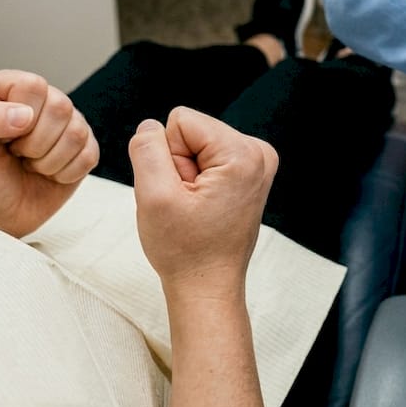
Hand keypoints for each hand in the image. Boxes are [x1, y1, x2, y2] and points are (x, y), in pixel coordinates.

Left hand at [0, 70, 98, 236]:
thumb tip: (24, 115)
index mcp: (8, 89)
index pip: (32, 86)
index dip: (20, 116)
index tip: (2, 138)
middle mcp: (41, 100)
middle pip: (60, 107)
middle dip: (35, 144)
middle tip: (16, 154)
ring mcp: (66, 124)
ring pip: (77, 133)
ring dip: (48, 161)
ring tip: (30, 164)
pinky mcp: (84, 148)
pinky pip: (89, 155)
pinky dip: (65, 174)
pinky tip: (47, 174)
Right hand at [128, 107, 275, 298]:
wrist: (207, 286)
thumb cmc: (184, 250)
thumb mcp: (153, 196)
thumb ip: (147, 149)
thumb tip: (150, 125)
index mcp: (243, 154)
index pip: (180, 120)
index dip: (168, 156)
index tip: (180, 193)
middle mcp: (258, 153)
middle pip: (191, 131)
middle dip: (179, 165)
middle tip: (186, 204)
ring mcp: (258, 163)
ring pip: (196, 144)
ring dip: (186, 175)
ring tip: (194, 208)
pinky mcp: (249, 173)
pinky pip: (207, 158)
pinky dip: (197, 181)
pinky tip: (202, 207)